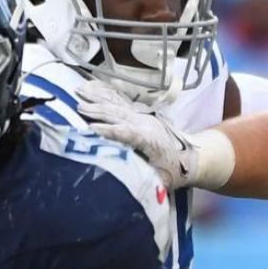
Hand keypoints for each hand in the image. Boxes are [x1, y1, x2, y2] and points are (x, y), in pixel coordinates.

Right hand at [74, 79, 204, 190]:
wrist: (189, 154)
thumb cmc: (173, 171)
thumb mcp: (162, 180)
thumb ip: (146, 179)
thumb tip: (128, 183)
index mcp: (150, 140)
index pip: (128, 133)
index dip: (111, 131)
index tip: (92, 130)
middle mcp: (145, 124)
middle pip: (118, 114)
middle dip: (98, 111)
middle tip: (78, 108)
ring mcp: (141, 116)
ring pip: (116, 104)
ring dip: (96, 98)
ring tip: (78, 91)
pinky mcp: (138, 113)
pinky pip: (118, 100)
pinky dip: (103, 92)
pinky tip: (89, 85)